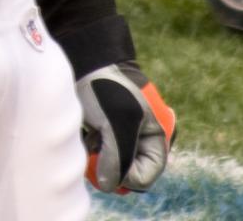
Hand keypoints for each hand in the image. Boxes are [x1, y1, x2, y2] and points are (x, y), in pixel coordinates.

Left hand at [75, 61, 175, 192]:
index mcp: (157, 136)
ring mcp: (125, 134)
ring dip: (99, 157)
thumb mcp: (116, 124)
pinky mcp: (107, 130)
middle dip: (110, 166)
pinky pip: (101, 154)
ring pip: (112, 164)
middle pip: (128, 173)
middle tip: (94, 149)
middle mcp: (143, 138)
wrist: (85, 58)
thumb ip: (119, 159)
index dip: (126, 177)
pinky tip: (86, 133)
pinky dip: (92, 149)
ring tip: (91, 136)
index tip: (104, 161)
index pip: (145, 177)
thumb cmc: (105, 87)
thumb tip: (108, 185)